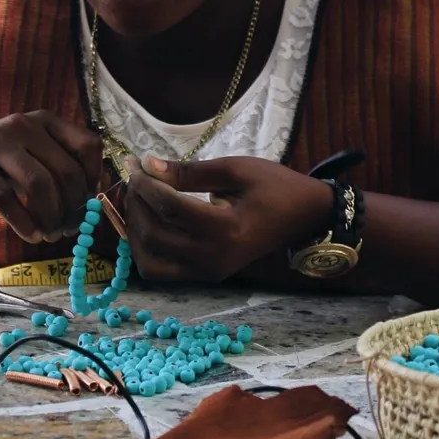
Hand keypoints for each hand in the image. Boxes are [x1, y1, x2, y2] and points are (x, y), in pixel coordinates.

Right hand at [0, 111, 105, 243]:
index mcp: (43, 120)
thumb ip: (59, 166)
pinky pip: (6, 199)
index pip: (88, 146)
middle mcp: (22, 125)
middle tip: (67, 229)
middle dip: (72, 207)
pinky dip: (23, 223)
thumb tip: (91, 202)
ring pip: (39, 185)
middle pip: (66, 171)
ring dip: (50, 217)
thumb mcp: (30, 154)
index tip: (86, 203)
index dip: (93, 179)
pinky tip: (30, 235)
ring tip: (49, 234)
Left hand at [122, 155, 332, 281]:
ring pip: (149, 261)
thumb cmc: (274, 186)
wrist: (303, 216)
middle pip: (154, 235)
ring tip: (139, 200)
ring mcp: (208, 272)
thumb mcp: (235, 168)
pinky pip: (161, 270)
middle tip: (135, 177)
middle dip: (136, 203)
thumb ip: (189, 171)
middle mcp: (214, 258)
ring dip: (135, 230)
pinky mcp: (205, 276)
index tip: (136, 163)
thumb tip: (147, 165)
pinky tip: (149, 221)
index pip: (170, 208)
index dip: (146, 183)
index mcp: (226, 229)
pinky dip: (146, 249)